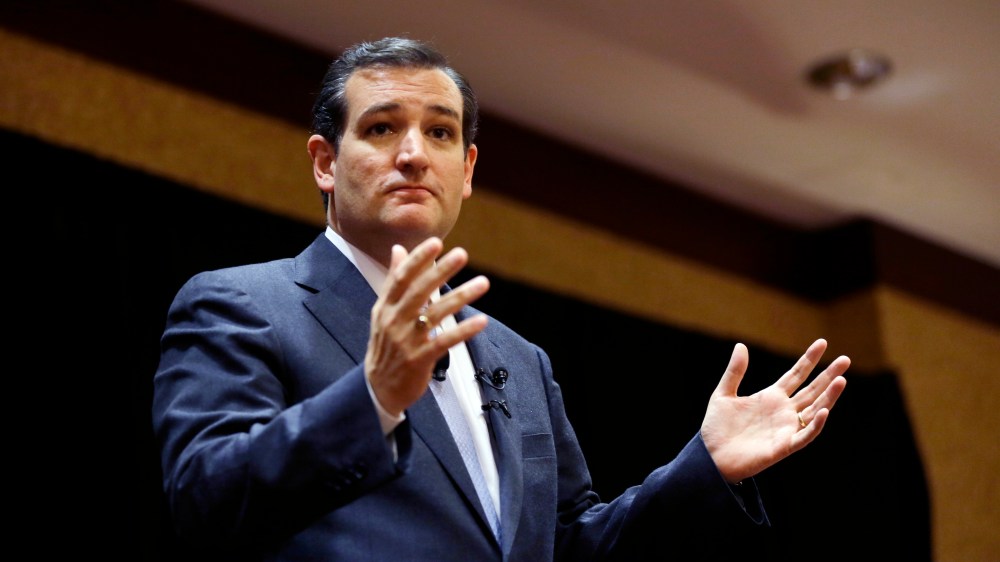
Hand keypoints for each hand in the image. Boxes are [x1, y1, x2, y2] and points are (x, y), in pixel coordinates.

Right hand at [365, 237, 489, 415]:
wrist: (378, 388)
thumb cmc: (386, 345)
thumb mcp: (383, 312)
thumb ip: (394, 280)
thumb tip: (398, 249)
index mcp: (385, 307)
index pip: (401, 278)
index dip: (418, 259)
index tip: (436, 242)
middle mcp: (394, 321)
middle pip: (419, 291)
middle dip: (440, 271)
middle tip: (461, 254)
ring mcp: (406, 341)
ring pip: (436, 314)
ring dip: (461, 296)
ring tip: (483, 282)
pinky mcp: (420, 360)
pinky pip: (445, 341)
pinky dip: (463, 331)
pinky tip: (482, 321)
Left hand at [700, 338, 848, 483]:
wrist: (711, 457)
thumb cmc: (717, 428)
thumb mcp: (723, 394)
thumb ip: (735, 371)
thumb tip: (741, 345)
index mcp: (771, 397)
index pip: (796, 375)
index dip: (809, 360)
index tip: (822, 343)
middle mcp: (783, 411)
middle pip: (812, 390)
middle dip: (828, 375)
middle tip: (846, 359)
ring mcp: (786, 428)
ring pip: (814, 410)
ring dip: (829, 397)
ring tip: (841, 380)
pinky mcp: (784, 446)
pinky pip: (805, 435)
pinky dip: (816, 424)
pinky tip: (824, 410)